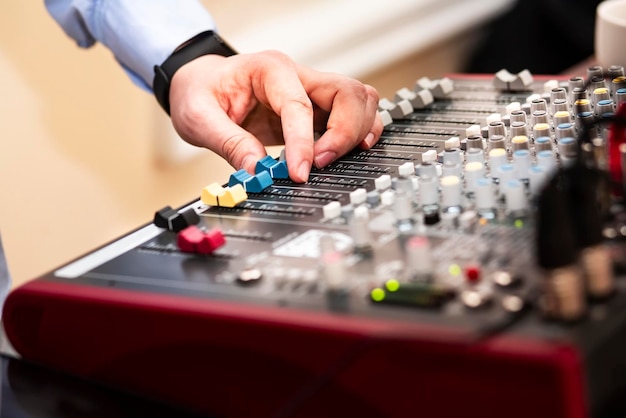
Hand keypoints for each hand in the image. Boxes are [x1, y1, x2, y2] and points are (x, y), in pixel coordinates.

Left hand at [168, 50, 382, 182]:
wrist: (201, 84)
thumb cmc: (200, 92)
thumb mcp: (199, 117)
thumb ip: (229, 143)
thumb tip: (258, 172)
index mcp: (270, 70)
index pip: (299, 106)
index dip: (303, 143)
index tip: (300, 172)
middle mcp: (299, 77)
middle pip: (348, 94)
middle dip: (344, 132)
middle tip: (321, 163)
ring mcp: (312, 92)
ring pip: (359, 101)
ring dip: (357, 132)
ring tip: (334, 160)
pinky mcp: (316, 110)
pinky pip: (353, 116)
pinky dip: (358, 134)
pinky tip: (348, 153)